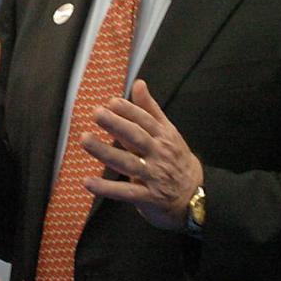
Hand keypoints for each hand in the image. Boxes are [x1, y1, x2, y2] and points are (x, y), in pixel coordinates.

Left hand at [81, 79, 202, 230]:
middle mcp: (159, 154)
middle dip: (117, 125)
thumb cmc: (175, 159)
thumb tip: (138, 83)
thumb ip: (150, 109)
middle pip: (136, 137)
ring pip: (128, 162)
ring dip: (105, 152)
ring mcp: (154, 176)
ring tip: (85, 140)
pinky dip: (107, 188)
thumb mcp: (168, 132)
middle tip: (97, 113)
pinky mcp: (148, 197)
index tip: (111, 102)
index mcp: (163, 137)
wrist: (195, 195)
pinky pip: (126, 192)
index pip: (145, 120)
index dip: (129, 110)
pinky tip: (88, 182)